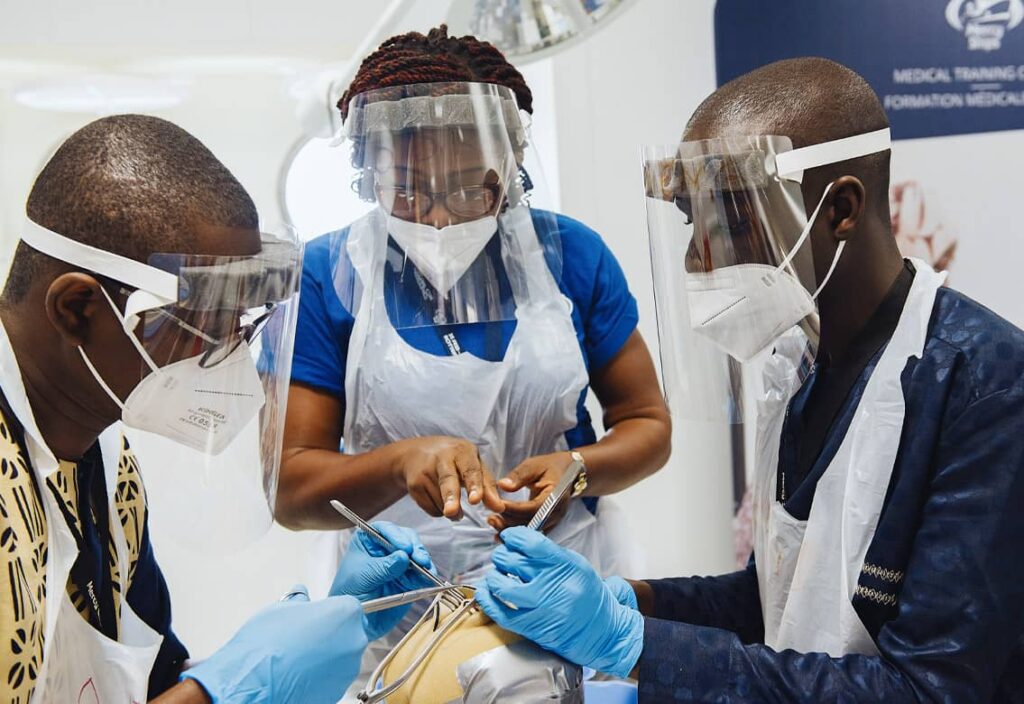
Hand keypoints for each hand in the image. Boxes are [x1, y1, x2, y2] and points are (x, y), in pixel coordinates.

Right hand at [183, 590, 366, 703]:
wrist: (253, 685)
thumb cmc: (265, 647)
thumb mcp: (281, 608)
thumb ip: (299, 599)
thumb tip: (301, 597)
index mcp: (345, 614)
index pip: (348, 607)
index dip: (329, 612)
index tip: (316, 617)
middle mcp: (353, 641)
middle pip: (348, 632)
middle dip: (330, 633)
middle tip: (305, 637)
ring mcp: (348, 669)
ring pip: (342, 656)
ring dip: (326, 656)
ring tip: (298, 657)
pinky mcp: (338, 692)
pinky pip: (333, 677)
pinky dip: (321, 675)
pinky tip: (300, 673)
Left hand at [330, 521, 434, 639]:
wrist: (355, 619)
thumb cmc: (349, 593)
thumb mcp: (363, 577)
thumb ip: (384, 567)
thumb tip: (403, 557)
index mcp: (369, 541)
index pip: (384, 529)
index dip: (396, 535)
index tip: (404, 547)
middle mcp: (386, 548)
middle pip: (406, 539)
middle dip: (415, 547)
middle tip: (419, 559)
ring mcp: (400, 563)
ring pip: (417, 555)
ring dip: (423, 561)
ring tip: (427, 569)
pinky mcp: (409, 578)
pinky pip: (422, 573)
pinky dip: (427, 575)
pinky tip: (429, 578)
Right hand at [393, 436, 504, 518]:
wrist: (415, 454)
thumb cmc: (453, 460)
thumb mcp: (472, 464)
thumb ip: (487, 484)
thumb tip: (499, 508)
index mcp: (462, 451)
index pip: (470, 469)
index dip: (474, 485)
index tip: (477, 500)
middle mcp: (442, 457)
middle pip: (448, 480)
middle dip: (451, 497)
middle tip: (452, 512)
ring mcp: (425, 470)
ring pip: (441, 502)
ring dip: (451, 510)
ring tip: (453, 504)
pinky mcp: (414, 484)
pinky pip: (431, 508)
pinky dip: (440, 511)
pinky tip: (438, 498)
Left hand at [473, 527, 642, 677]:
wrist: (601, 631)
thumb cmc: (588, 596)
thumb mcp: (576, 564)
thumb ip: (549, 553)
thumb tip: (519, 541)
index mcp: (565, 565)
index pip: (531, 543)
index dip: (514, 537)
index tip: (509, 537)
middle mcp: (551, 585)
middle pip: (512, 562)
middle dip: (502, 556)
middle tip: (502, 557)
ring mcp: (540, 607)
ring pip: (502, 585)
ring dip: (493, 576)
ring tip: (496, 574)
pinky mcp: (531, 627)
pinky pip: (500, 612)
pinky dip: (488, 600)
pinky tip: (486, 592)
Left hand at [488, 452, 573, 532]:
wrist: (567, 474)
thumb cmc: (550, 467)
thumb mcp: (534, 465)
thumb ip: (519, 475)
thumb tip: (502, 485)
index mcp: (556, 496)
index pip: (534, 508)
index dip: (514, 509)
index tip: (497, 506)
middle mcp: (557, 512)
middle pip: (531, 523)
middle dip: (509, 522)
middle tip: (490, 518)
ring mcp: (553, 521)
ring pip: (530, 531)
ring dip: (511, 530)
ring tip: (493, 523)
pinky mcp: (547, 525)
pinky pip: (531, 533)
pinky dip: (517, 533)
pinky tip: (501, 534)